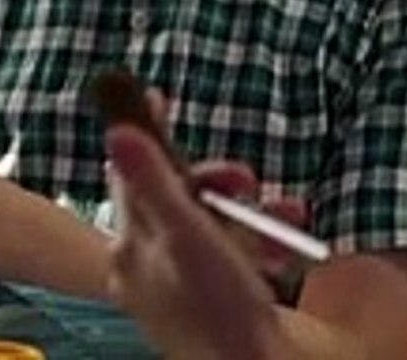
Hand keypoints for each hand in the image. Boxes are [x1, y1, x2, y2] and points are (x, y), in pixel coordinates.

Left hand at [104, 123, 297, 359]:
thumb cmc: (220, 309)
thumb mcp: (189, 234)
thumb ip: (156, 182)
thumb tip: (117, 131)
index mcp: (133, 242)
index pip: (131, 171)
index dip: (147, 132)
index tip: (156, 97)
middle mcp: (144, 263)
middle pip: (176, 198)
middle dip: (220, 184)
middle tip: (248, 181)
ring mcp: (170, 285)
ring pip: (208, 228)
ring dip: (252, 216)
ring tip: (289, 219)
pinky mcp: (199, 303)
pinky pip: (224, 258)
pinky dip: (254, 248)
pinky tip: (281, 253)